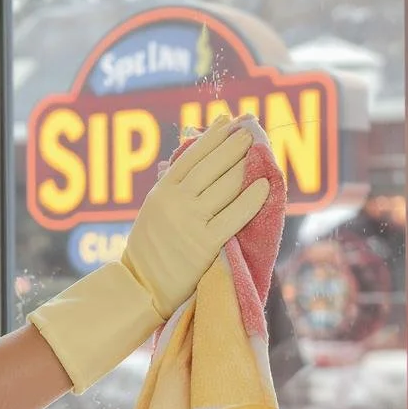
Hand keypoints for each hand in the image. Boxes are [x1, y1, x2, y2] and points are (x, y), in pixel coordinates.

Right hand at [122, 114, 269, 318]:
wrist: (142, 286)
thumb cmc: (150, 248)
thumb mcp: (154, 210)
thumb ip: (173, 188)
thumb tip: (195, 159)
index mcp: (160, 192)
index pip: (191, 156)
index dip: (212, 137)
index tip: (228, 121)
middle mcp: (175, 202)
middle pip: (212, 166)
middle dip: (233, 146)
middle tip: (250, 132)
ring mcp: (190, 222)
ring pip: (226, 186)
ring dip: (246, 166)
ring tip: (259, 152)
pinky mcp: (206, 243)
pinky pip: (235, 216)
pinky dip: (252, 198)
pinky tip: (265, 185)